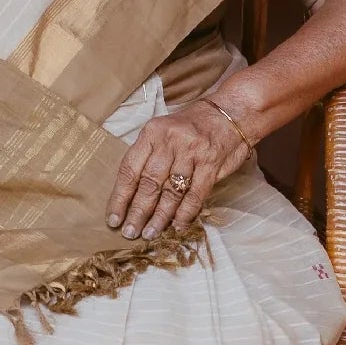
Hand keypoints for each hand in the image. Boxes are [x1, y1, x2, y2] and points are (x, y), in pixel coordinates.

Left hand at [106, 98, 251, 240]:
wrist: (232, 111)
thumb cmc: (193, 125)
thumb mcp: (164, 131)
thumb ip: (149, 157)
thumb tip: (131, 195)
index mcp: (152, 133)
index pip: (130, 169)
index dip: (120, 197)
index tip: (113, 218)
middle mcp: (170, 141)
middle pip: (149, 183)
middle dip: (138, 212)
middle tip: (131, 232)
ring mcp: (192, 152)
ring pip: (171, 191)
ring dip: (160, 217)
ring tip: (150, 233)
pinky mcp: (211, 163)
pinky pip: (195, 194)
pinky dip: (185, 213)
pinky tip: (177, 226)